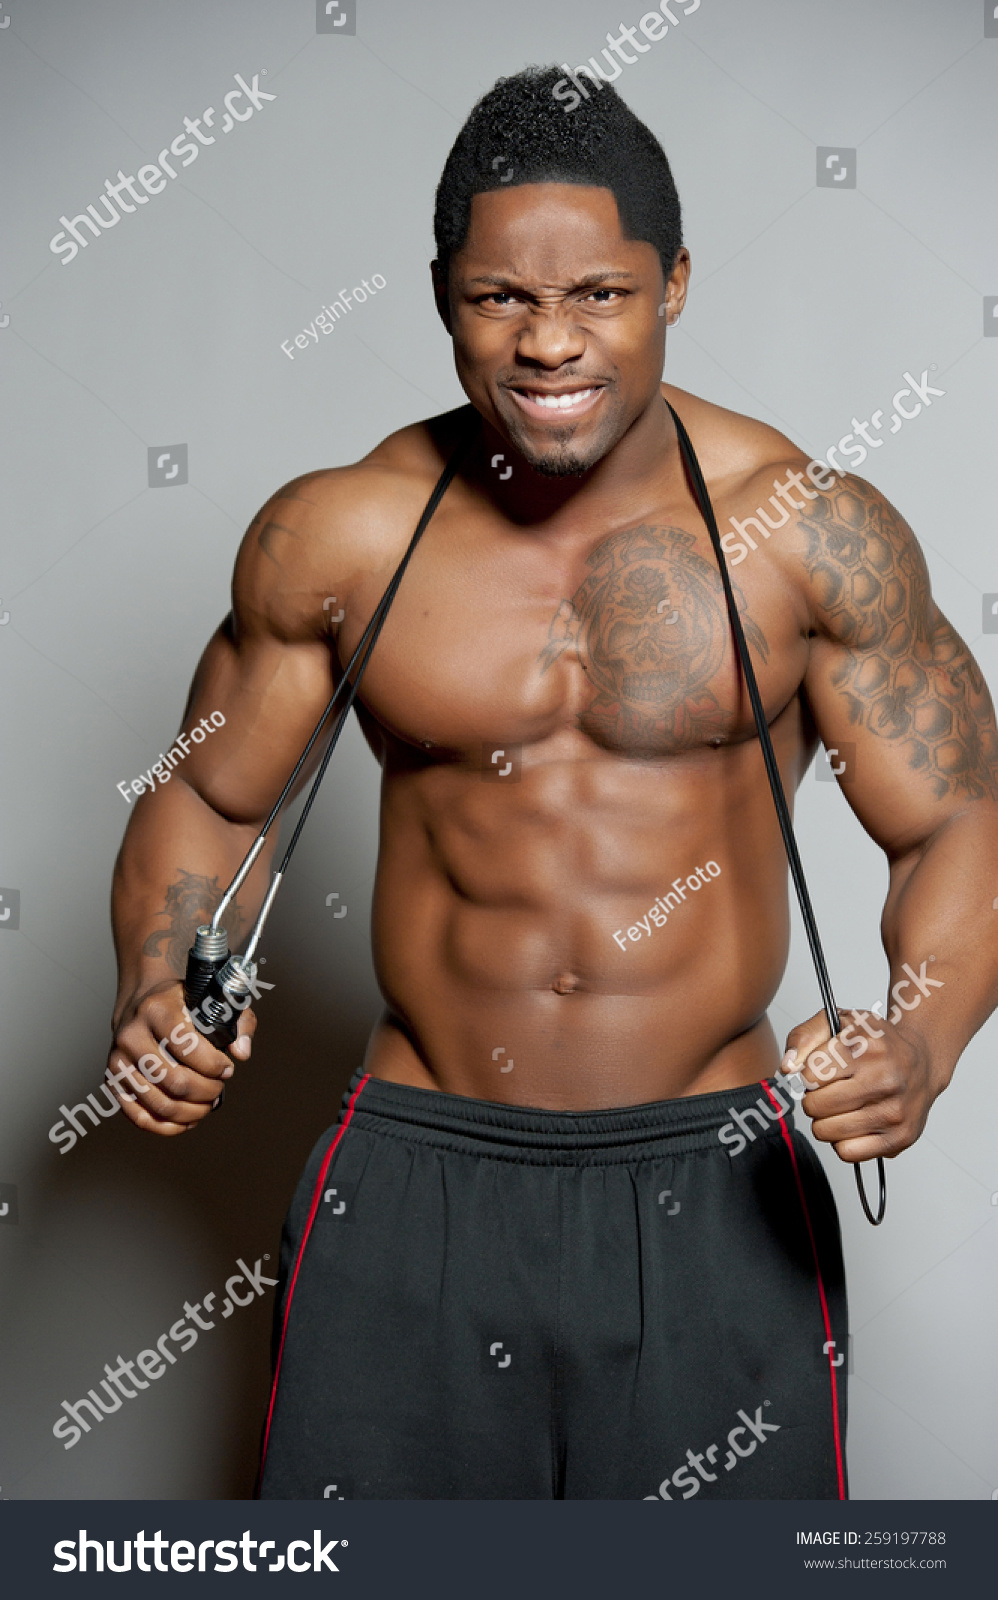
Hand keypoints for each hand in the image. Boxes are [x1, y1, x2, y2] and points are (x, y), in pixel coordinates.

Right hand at [106, 979, 255, 1135]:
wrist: (139, 1001)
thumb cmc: (181, 1003)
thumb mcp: (213, 999)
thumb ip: (239, 1022)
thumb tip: (242, 1053)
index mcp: (156, 1010)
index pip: (188, 1048)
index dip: (214, 1065)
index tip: (227, 1068)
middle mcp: (131, 1035)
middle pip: (175, 1081)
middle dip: (207, 1091)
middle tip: (219, 1087)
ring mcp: (118, 1061)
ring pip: (160, 1104)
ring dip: (192, 1112)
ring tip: (208, 1104)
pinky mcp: (112, 1082)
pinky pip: (140, 1117)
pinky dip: (168, 1127)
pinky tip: (188, 1120)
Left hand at [781, 1007, 940, 1162]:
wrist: (923, 1063)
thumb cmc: (876, 1044)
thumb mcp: (839, 1022)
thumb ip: (804, 1037)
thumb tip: (788, 1068)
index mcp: (866, 1046)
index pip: (810, 1076)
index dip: (809, 1075)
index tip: (822, 1072)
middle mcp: (884, 1078)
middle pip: (815, 1106)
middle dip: (814, 1099)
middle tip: (830, 1091)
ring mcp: (894, 1111)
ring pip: (827, 1131)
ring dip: (825, 1121)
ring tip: (841, 1107)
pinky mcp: (900, 1138)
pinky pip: (848, 1153)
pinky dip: (843, 1142)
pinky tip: (854, 1124)